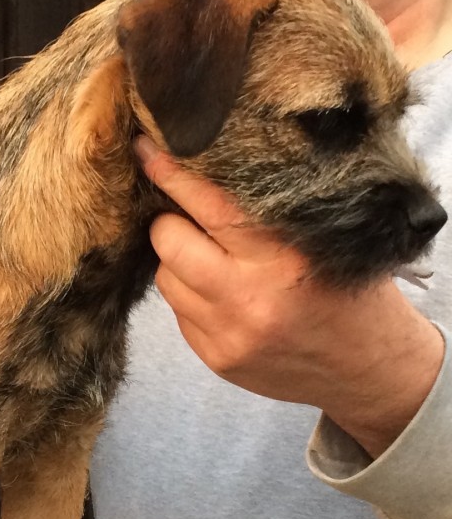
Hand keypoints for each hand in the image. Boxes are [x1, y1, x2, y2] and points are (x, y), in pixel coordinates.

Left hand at [137, 136, 444, 457]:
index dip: (173, 174)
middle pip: (169, 241)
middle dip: (168, 221)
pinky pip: (178, 313)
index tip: (147, 149)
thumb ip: (272, 212)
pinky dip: (190, 296)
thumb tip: (208, 168)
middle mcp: (251, 297)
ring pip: (166, 277)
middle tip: (184, 214)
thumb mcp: (328, 241)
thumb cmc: (352, 291)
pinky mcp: (217, 359)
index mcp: (286, 257)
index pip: (211, 205)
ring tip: (209, 257)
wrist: (371, 370)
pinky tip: (220, 294)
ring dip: (177, 261)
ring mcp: (229, 333)